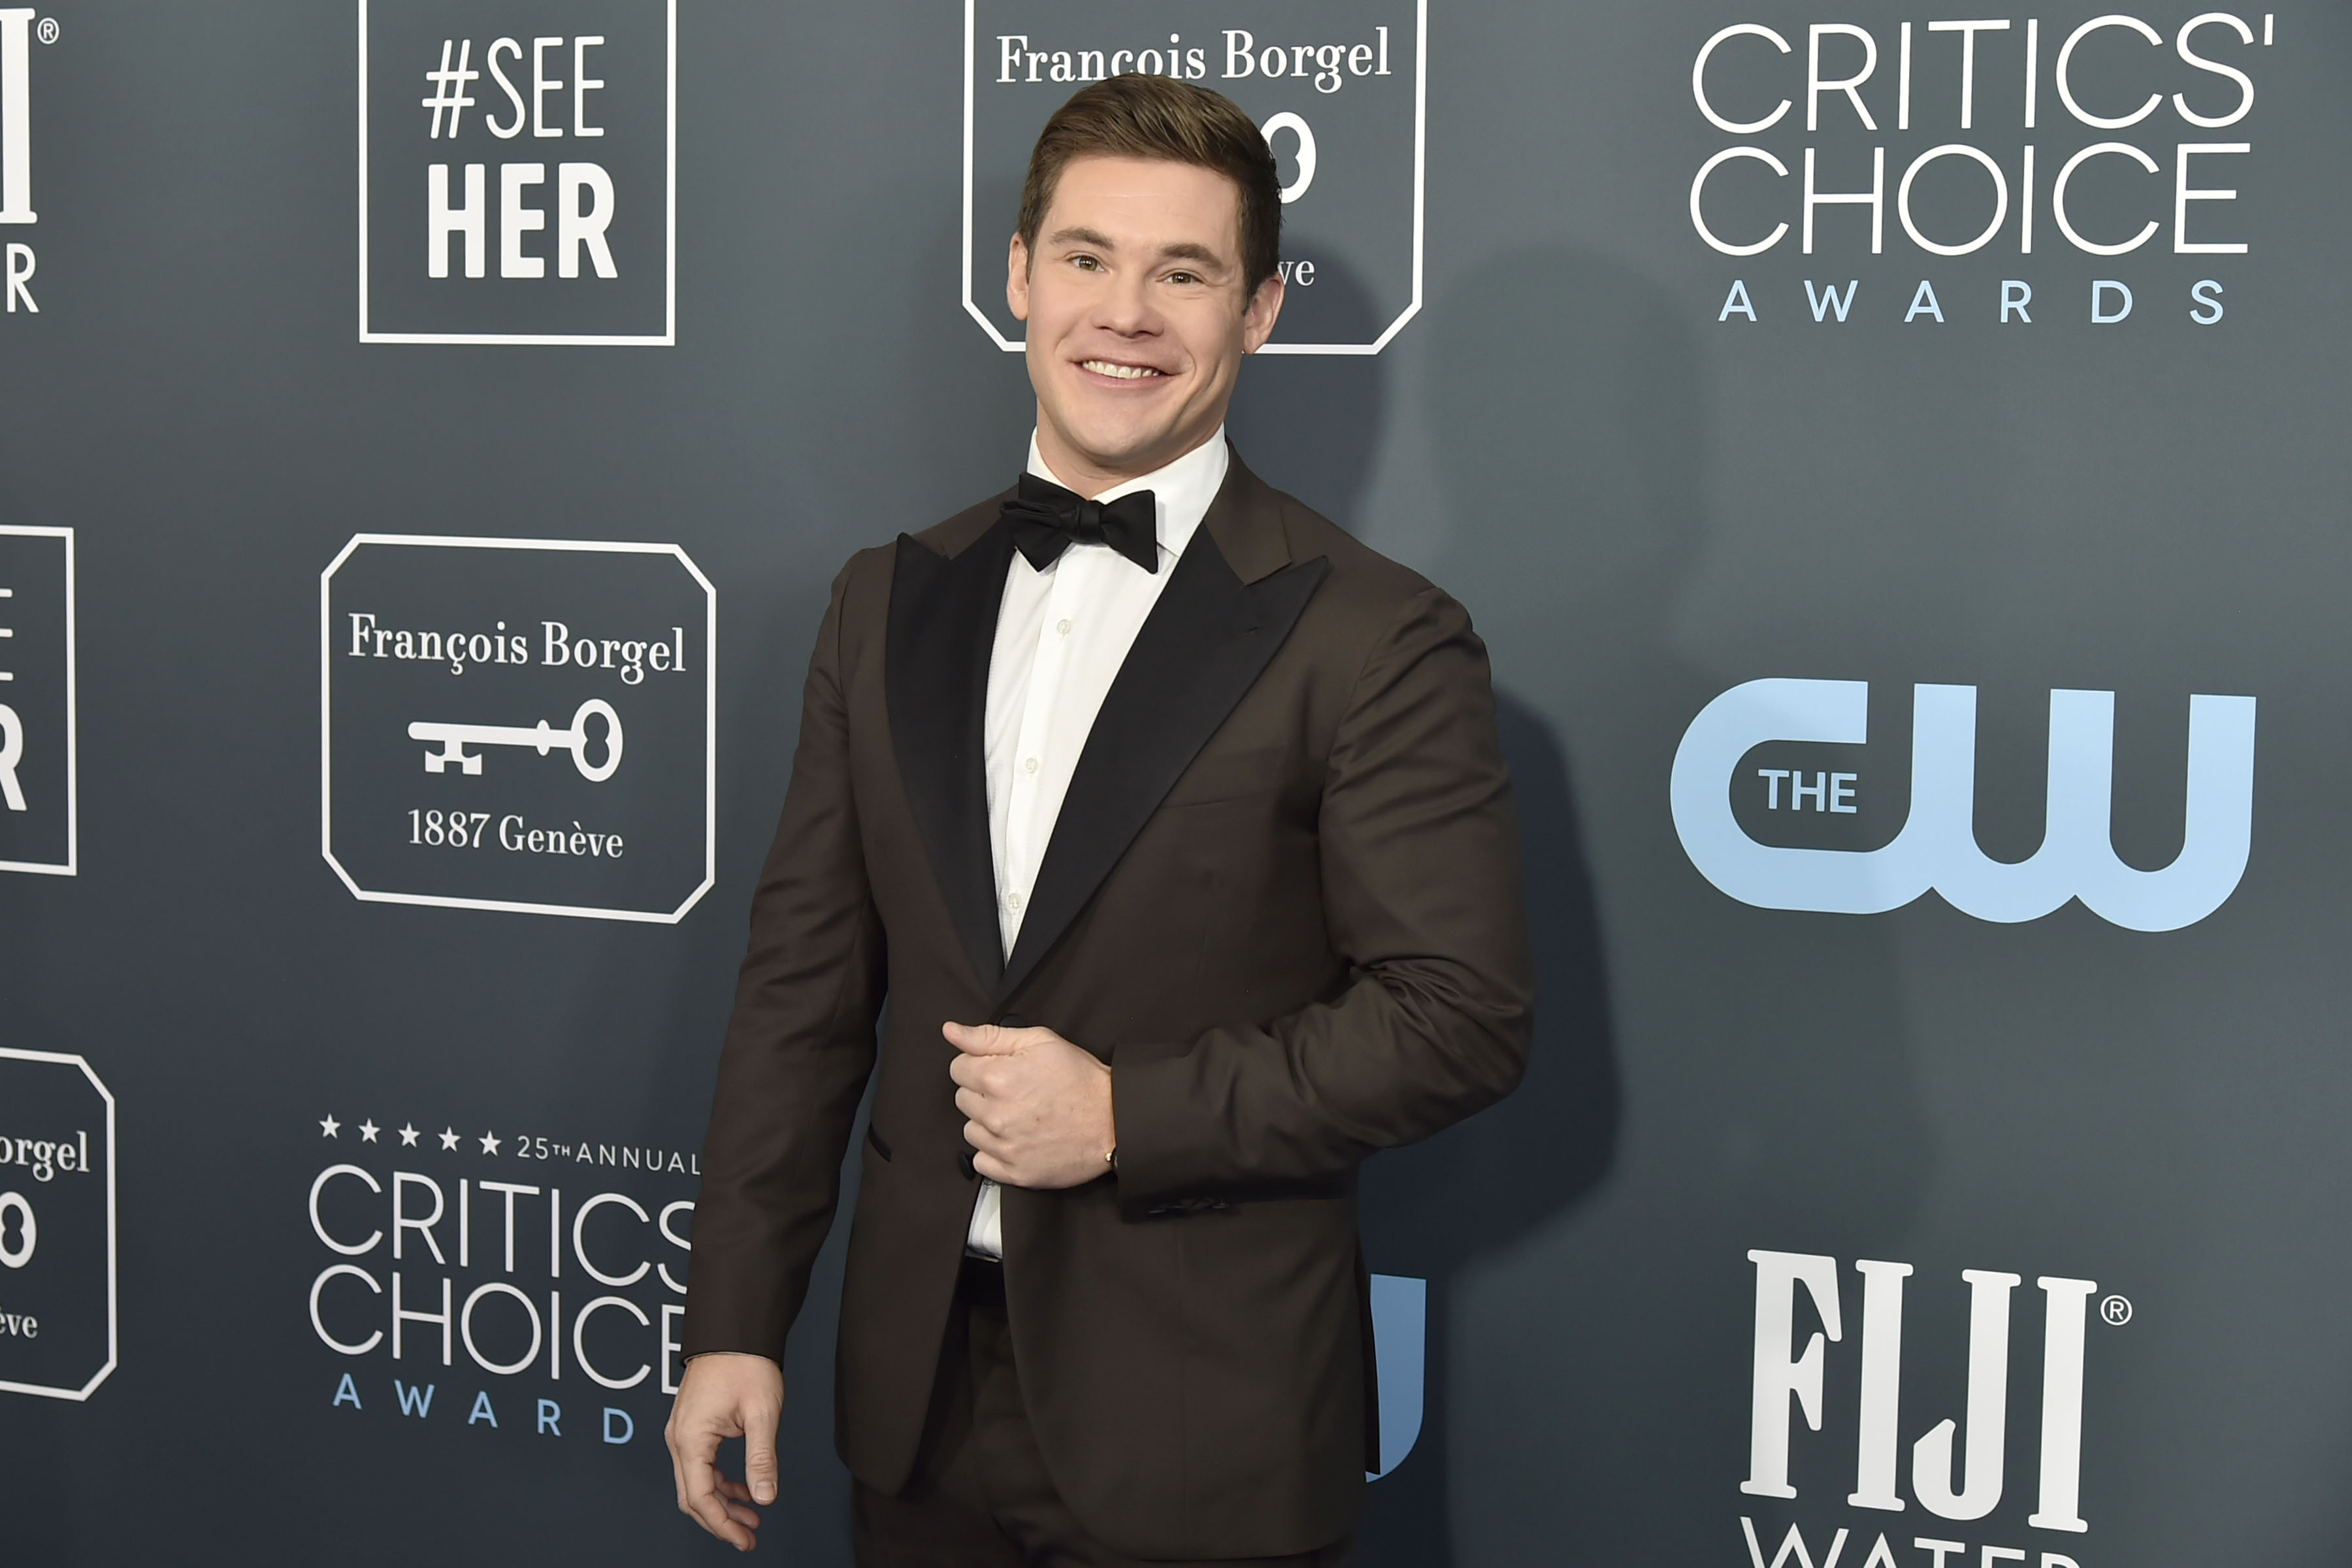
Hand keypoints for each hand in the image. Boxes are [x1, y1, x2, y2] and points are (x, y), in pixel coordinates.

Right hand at [665, 1351, 784, 1551]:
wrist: (735, 1331)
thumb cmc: (745, 1363)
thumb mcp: (762, 1414)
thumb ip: (762, 1458)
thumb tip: (765, 1496)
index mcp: (691, 1438)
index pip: (699, 1497)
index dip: (722, 1524)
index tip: (744, 1539)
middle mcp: (679, 1438)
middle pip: (692, 1496)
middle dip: (720, 1520)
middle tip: (748, 1536)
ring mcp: (682, 1432)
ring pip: (695, 1483)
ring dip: (721, 1503)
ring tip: (751, 1517)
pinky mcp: (691, 1426)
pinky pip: (700, 1466)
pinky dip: (719, 1482)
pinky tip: (743, 1489)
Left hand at [945, 1020, 1115, 1188]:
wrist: (1114, 1121)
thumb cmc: (1080, 1078)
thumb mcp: (1040, 1041)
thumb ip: (989, 1036)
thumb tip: (950, 1031)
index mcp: (997, 1077)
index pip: (958, 1069)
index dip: (979, 1065)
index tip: (1002, 1069)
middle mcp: (995, 1115)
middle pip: (962, 1099)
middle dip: (982, 1092)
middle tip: (1015, 1091)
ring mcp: (1004, 1147)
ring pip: (970, 1131)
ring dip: (987, 1123)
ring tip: (1019, 1116)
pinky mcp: (1014, 1173)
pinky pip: (982, 1162)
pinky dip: (994, 1152)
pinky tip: (1017, 1140)